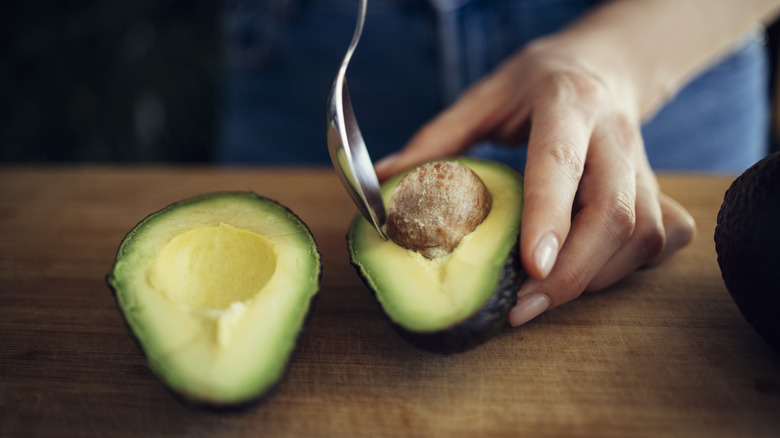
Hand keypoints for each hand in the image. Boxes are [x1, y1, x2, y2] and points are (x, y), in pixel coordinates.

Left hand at [375, 38, 694, 326]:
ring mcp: (643, 162)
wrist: (603, 65)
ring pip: (642, 233)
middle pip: (614, 213)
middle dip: (573, 272)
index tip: (532, 267)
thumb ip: (438, 139)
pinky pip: (662, 237)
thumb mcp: (485, 96)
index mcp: (566, 104)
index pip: (561, 163)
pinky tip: (594, 272)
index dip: (550, 216)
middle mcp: (613, 134)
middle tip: (525, 307)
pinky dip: (630, 267)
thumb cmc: (537, 84)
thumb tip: (385, 180)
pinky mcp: (658, 186)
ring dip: (595, 278)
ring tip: (544, 297)